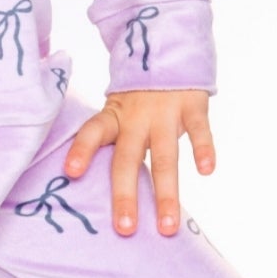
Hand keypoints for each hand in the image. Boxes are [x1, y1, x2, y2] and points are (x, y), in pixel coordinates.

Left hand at [61, 89, 214, 236]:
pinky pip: (199, 130)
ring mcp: (165, 112)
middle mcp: (136, 117)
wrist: (168, 48)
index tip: (70, 173)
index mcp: (114, 116)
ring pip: (164, 156)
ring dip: (166, 193)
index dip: (82, 150)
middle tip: (125, 229)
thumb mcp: (119, 110)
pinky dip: (203, 149)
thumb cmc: (139, 96)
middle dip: (126, 195)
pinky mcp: (193, 106)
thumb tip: (89, 185)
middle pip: (127, 158)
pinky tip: (206, 171)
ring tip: (167, 226)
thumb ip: (113, 141)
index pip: (93, 132)